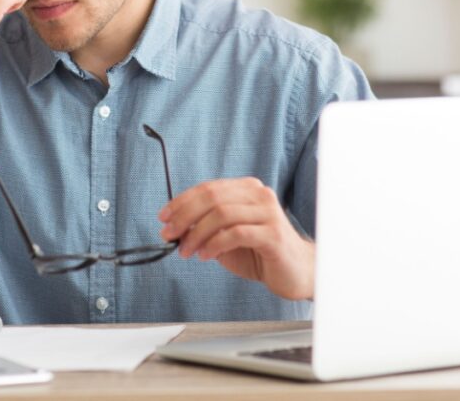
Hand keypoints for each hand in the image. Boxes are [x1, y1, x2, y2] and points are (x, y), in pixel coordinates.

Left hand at [158, 178, 314, 300]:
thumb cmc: (260, 253)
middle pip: (212, 197)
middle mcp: (259, 195)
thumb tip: (174, 227)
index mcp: (247, 189)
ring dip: (197, 233)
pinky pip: (236, 233)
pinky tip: (206, 255)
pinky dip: (214, 244)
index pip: (208, 188)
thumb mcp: (226, 238)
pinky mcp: (273, 234)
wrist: (295, 272)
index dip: (182, 201)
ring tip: (186, 251)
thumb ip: (205, 228)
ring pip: (222, 214)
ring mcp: (268, 213)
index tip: (164, 217)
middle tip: (169, 234)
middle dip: (184, 216)